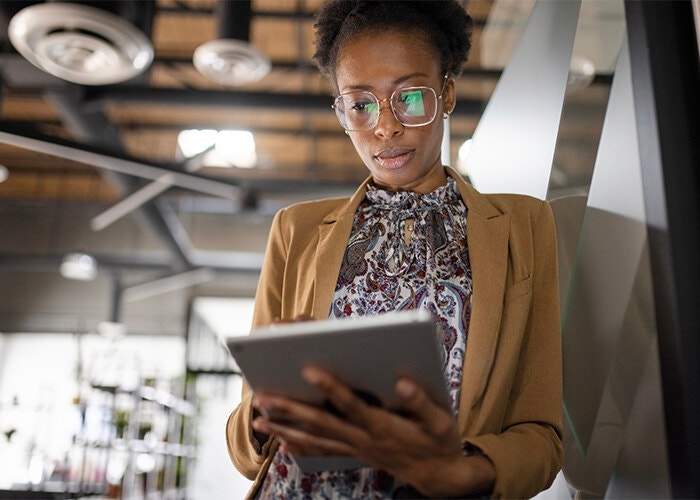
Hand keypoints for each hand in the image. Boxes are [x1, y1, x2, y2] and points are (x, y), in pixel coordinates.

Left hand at [252, 366, 494, 496]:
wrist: (439, 475)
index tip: (309, 369)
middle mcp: (364, 438)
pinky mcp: (355, 452)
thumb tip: (402, 382)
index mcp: (383, 426)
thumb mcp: (441, 420)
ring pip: (315, 438)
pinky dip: (301, 447)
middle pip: (321, 423)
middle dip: (289, 410)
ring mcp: (356, 447)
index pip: (351, 404)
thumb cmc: (439, 442)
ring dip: (285, 430)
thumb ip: (421, 402)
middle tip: (262, 397)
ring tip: (258, 421)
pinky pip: (322, 452)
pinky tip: (282, 444)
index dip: (331, 388)